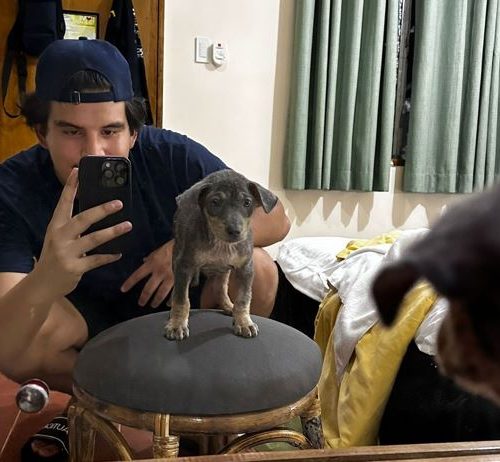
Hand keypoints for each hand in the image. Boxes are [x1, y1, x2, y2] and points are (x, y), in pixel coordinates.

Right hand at [34, 168, 132, 297]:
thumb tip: (98, 211)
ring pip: (94, 239)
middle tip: (119, 203)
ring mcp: (66, 253)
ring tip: (128, 225)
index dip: (71, 187)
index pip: (63, 203)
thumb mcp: (58, 237)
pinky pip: (96, 260)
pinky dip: (109, 256)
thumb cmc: (55, 256)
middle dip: (102, 210)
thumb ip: (73, 226)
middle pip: (83, 219)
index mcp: (56, 226)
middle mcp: (60, 237)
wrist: (42, 283)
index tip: (78, 171)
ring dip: (113, 232)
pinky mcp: (74, 268)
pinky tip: (119, 252)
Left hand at [120, 239, 174, 307]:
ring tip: (153, 305)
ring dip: (156, 300)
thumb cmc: (173, 246)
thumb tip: (144, 261)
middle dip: (144, 297)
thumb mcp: (159, 249)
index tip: (123, 290)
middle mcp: (159, 272)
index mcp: (152, 263)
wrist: (189, 246)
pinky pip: (174, 293)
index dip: (130, 283)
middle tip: (141, 303)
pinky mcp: (180, 280)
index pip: (137, 275)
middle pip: (149, 288)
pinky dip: (171, 299)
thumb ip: (151, 257)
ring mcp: (170, 277)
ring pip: (161, 293)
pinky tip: (168, 304)